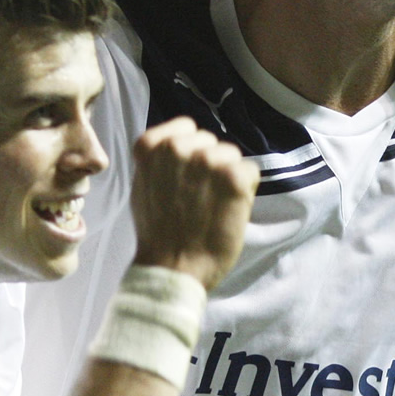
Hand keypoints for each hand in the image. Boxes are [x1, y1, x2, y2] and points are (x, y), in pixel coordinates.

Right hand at [128, 117, 258, 290]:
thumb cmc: (159, 232)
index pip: (186, 128)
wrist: (173, 267)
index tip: (186, 177)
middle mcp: (177, 147)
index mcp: (151, 146)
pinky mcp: (233, 177)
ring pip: (231, 155)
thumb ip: (160, 160)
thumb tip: (180, 144)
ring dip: (228, 177)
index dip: (192, 152)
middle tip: (199, 198)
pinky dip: (245, 191)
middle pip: (210, 141)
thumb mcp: (144, 185)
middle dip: (210, 165)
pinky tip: (227, 210)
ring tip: (212, 206)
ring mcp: (206, 160)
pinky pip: (250, 171)